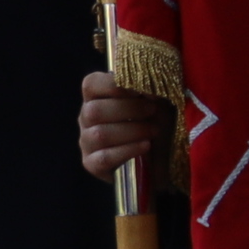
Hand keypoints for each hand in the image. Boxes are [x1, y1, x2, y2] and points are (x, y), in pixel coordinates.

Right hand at [77, 72, 169, 191]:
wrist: (161, 155)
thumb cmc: (156, 121)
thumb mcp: (156, 100)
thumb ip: (149, 89)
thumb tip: (148, 87)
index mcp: (97, 97)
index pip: (91, 84)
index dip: (112, 85)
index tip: (138, 90)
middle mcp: (87, 118)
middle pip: (93, 111)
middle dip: (128, 109)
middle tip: (152, 110)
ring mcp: (87, 142)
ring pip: (99, 134)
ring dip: (132, 130)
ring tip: (154, 130)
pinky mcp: (92, 164)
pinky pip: (104, 158)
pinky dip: (128, 150)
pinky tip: (146, 145)